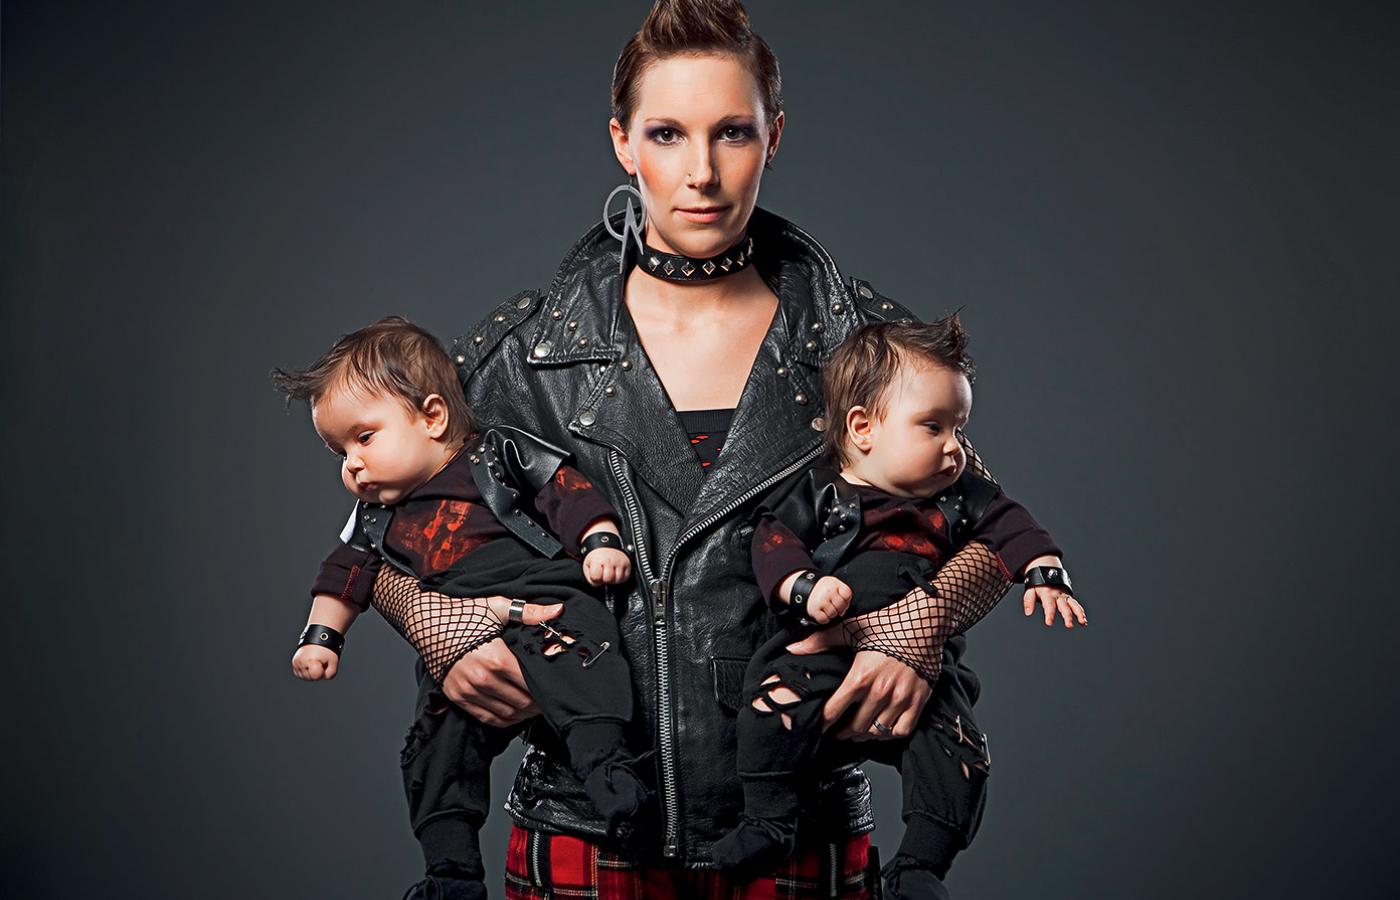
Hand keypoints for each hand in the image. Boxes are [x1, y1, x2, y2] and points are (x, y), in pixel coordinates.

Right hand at [291, 644, 339, 680]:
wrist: (320, 637)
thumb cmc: (327, 648)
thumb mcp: (334, 661)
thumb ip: (331, 673)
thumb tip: (325, 677)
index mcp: (311, 661)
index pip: (316, 676)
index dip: (322, 672)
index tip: (324, 664)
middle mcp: (301, 662)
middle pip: (310, 678)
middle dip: (317, 672)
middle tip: (321, 661)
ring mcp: (296, 662)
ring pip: (305, 677)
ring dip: (311, 672)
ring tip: (315, 661)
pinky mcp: (294, 662)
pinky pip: (299, 673)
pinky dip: (305, 670)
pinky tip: (310, 663)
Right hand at [442, 598, 561, 726]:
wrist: (427, 621)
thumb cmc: (462, 613)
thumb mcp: (497, 607)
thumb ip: (530, 612)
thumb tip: (558, 610)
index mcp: (496, 659)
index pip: (530, 684)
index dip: (545, 688)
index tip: (554, 687)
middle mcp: (482, 680)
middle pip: (521, 702)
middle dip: (537, 704)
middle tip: (547, 699)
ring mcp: (468, 691)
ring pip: (506, 714)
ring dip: (523, 714)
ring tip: (533, 707)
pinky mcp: (457, 697)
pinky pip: (486, 718)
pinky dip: (504, 719)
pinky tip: (513, 713)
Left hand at [583, 547, 631, 585]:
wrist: (606, 544)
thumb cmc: (597, 557)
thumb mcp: (588, 566)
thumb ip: (591, 577)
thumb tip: (599, 584)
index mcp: (597, 560)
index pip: (596, 577)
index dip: (595, 578)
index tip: (596, 574)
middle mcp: (610, 560)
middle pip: (608, 579)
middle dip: (605, 579)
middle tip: (604, 573)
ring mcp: (620, 562)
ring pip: (618, 579)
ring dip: (614, 579)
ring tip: (610, 572)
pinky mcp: (627, 563)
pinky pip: (625, 578)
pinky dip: (620, 577)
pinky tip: (616, 572)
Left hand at [785, 628, 931, 740]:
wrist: (925, 620)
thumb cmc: (888, 623)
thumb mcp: (851, 629)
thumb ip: (820, 641)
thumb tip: (793, 648)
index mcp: (860, 677)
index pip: (834, 711)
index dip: (824, 723)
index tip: (820, 727)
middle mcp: (880, 692)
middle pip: (856, 726)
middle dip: (844, 731)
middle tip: (838, 731)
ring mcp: (900, 698)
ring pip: (878, 731)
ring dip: (865, 734)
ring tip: (858, 732)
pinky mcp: (918, 700)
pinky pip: (902, 730)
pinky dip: (890, 734)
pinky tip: (883, 729)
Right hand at [805, 576, 852, 624]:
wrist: (805, 589)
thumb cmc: (823, 590)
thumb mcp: (834, 586)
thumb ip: (842, 596)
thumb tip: (842, 612)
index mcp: (834, 583)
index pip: (847, 594)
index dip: (845, 600)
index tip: (840, 600)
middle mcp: (828, 591)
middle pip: (841, 606)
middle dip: (838, 608)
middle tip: (832, 605)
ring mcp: (821, 600)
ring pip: (833, 614)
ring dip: (830, 613)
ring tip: (825, 608)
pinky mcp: (814, 609)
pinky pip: (824, 619)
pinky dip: (823, 618)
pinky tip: (821, 612)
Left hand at [1023, 585, 1086, 627]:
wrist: (1048, 572)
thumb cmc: (1038, 584)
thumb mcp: (1030, 590)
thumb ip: (1029, 601)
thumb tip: (1028, 612)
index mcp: (1048, 594)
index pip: (1049, 605)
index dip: (1049, 614)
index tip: (1049, 623)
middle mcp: (1058, 595)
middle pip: (1064, 606)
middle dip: (1067, 616)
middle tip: (1069, 625)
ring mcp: (1065, 596)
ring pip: (1073, 605)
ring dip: (1078, 614)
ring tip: (1082, 622)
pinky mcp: (1069, 598)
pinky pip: (1076, 605)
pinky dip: (1081, 612)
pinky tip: (1084, 621)